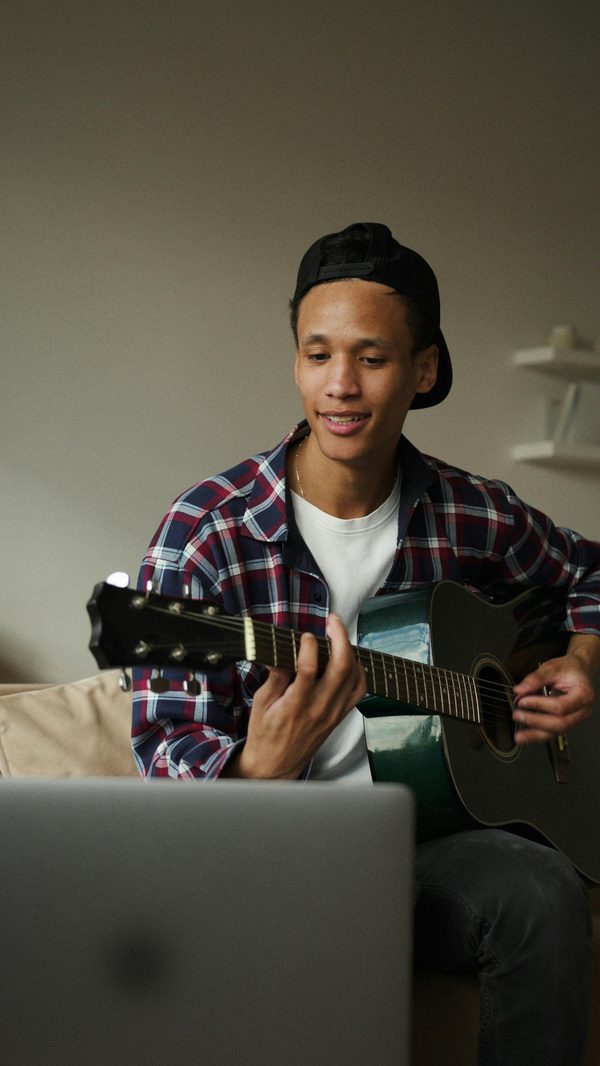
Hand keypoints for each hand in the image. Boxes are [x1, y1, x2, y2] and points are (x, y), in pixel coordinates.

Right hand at [227, 613, 366, 778]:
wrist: (277, 764)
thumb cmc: (265, 733)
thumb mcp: (261, 703)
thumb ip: (274, 677)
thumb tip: (280, 653)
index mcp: (294, 705)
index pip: (308, 670)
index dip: (309, 647)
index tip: (305, 635)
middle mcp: (319, 709)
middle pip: (341, 668)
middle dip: (340, 637)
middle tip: (332, 621)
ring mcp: (333, 713)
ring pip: (354, 676)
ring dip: (350, 651)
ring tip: (339, 636)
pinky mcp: (340, 716)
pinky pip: (359, 690)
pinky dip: (359, 671)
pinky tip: (350, 659)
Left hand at [512, 650, 595, 744]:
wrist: (578, 671)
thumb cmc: (569, 669)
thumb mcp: (552, 668)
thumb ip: (535, 678)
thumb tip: (520, 690)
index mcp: (583, 694)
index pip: (560, 706)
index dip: (539, 705)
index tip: (522, 701)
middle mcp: (583, 710)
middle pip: (560, 723)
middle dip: (536, 721)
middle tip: (518, 715)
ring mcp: (576, 719)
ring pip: (556, 732)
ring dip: (535, 734)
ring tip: (519, 736)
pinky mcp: (568, 722)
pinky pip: (553, 732)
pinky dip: (537, 735)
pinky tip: (525, 736)